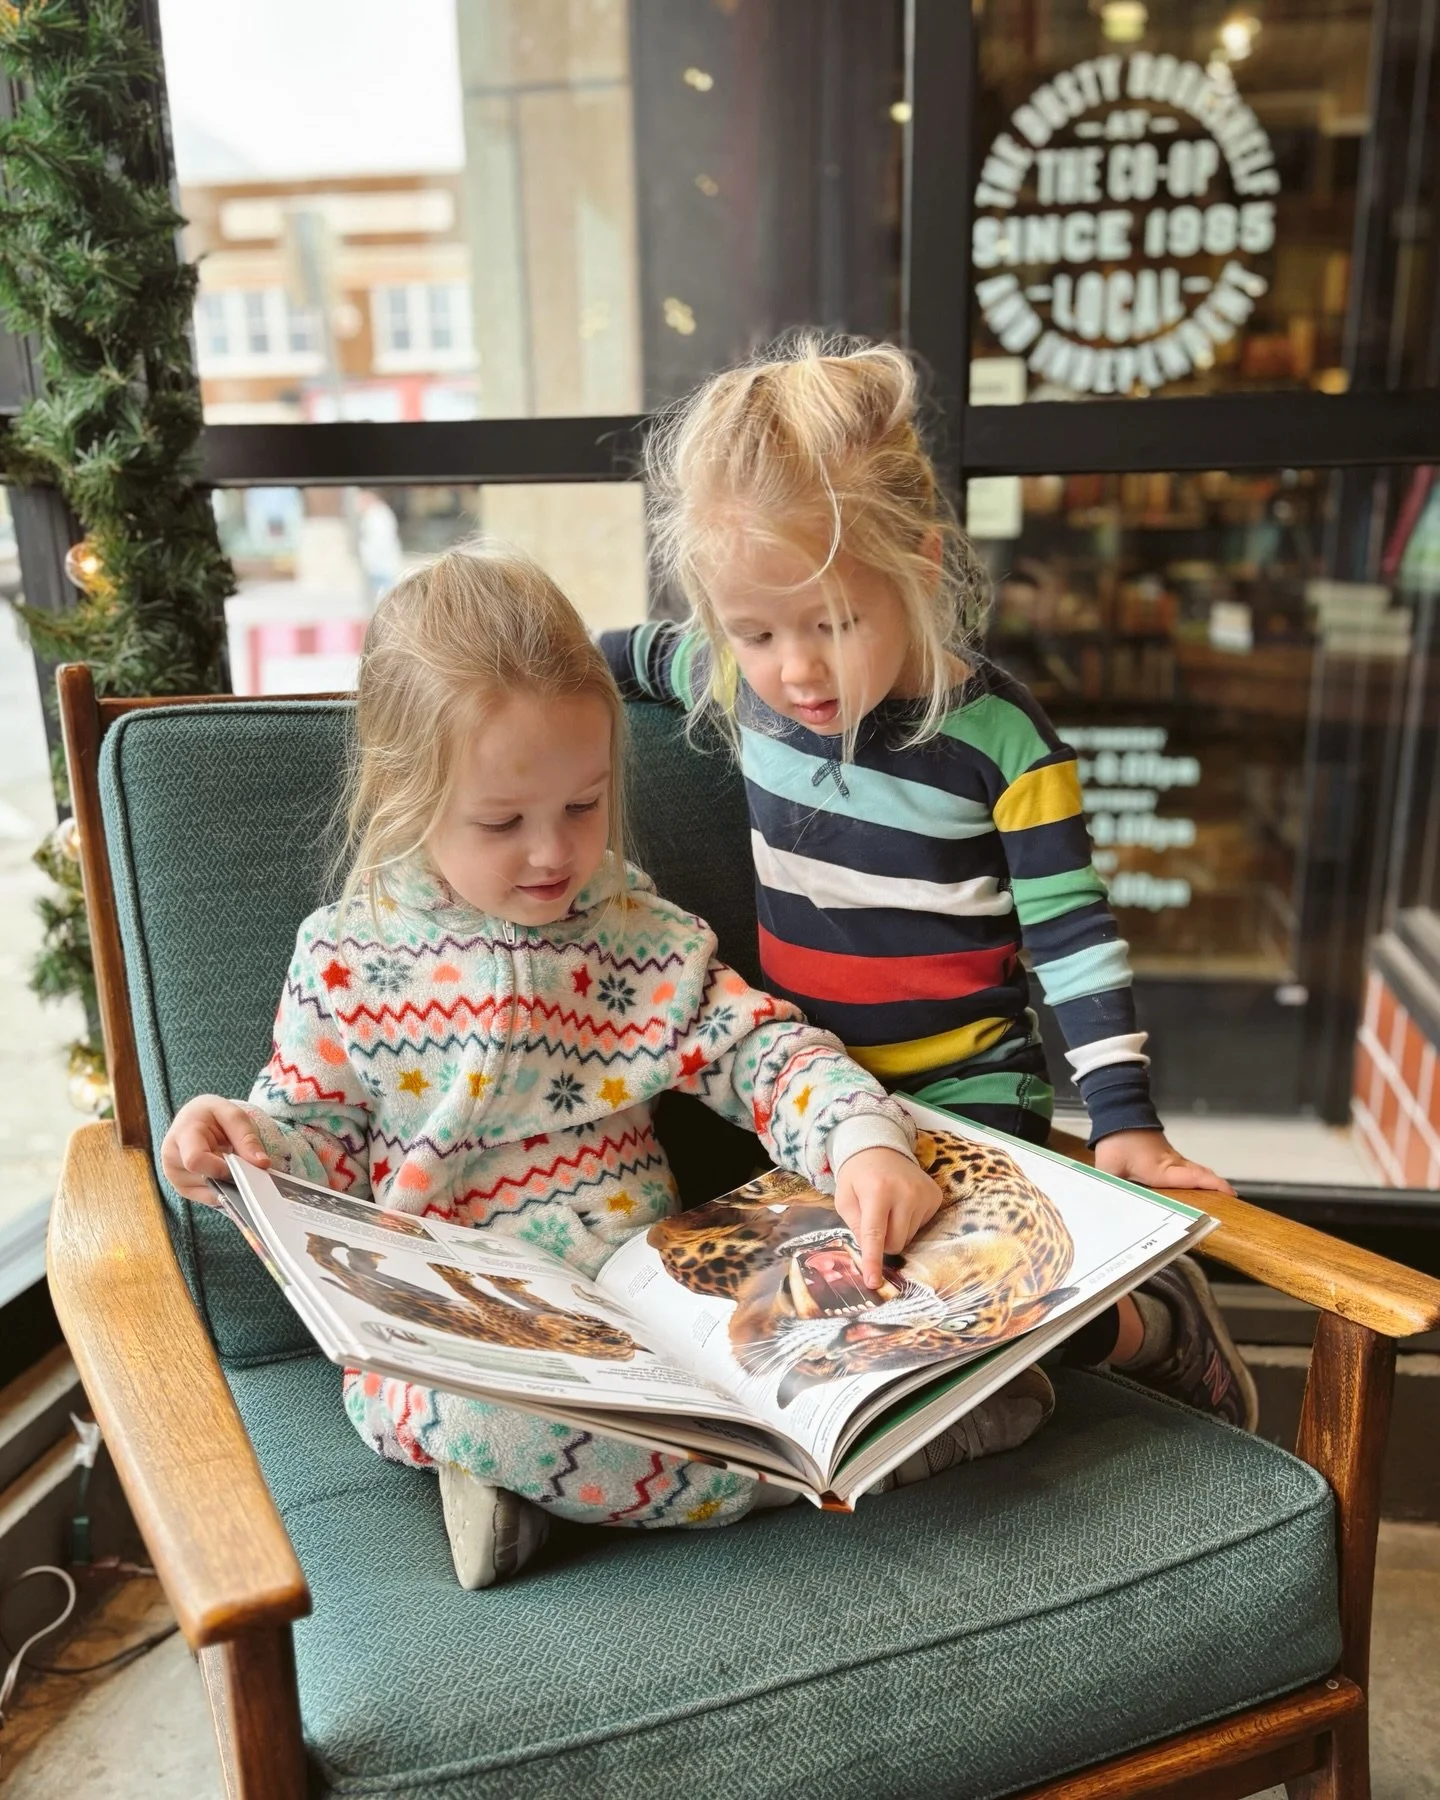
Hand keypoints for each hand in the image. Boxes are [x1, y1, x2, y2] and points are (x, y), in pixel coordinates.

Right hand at [161, 1096, 271, 1204]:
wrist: (193, 1119)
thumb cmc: (212, 1115)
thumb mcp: (233, 1115)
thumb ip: (247, 1138)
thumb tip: (262, 1164)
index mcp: (182, 1135)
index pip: (196, 1161)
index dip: (222, 1168)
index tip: (243, 1166)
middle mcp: (172, 1159)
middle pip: (205, 1180)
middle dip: (231, 1177)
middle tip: (245, 1166)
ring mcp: (175, 1177)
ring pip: (209, 1192)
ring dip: (229, 1185)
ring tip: (233, 1166)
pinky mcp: (183, 1189)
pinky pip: (209, 1198)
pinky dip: (224, 1191)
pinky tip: (228, 1177)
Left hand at [833, 1147, 944, 1287]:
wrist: (880, 1147)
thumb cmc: (857, 1176)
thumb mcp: (844, 1199)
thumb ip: (855, 1226)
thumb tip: (871, 1252)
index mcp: (877, 1191)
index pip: (875, 1235)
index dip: (873, 1261)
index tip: (872, 1283)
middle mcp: (905, 1192)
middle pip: (895, 1243)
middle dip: (882, 1243)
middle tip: (873, 1223)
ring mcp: (924, 1194)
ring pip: (909, 1238)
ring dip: (896, 1232)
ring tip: (888, 1208)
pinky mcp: (935, 1196)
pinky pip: (921, 1227)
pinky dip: (909, 1222)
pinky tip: (902, 1204)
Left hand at [1093, 1129, 1233, 1194]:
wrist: (1119, 1112)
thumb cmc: (1115, 1139)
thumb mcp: (1108, 1168)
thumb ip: (1110, 1189)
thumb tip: (1104, 1207)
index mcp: (1161, 1169)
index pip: (1193, 1178)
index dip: (1213, 1186)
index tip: (1229, 1194)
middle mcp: (1172, 1164)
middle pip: (1202, 1176)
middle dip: (1219, 1189)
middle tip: (1233, 1206)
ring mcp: (1172, 1158)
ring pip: (1197, 1172)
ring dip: (1210, 1184)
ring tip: (1221, 1201)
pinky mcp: (1168, 1156)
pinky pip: (1189, 1169)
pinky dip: (1200, 1178)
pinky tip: (1199, 1188)